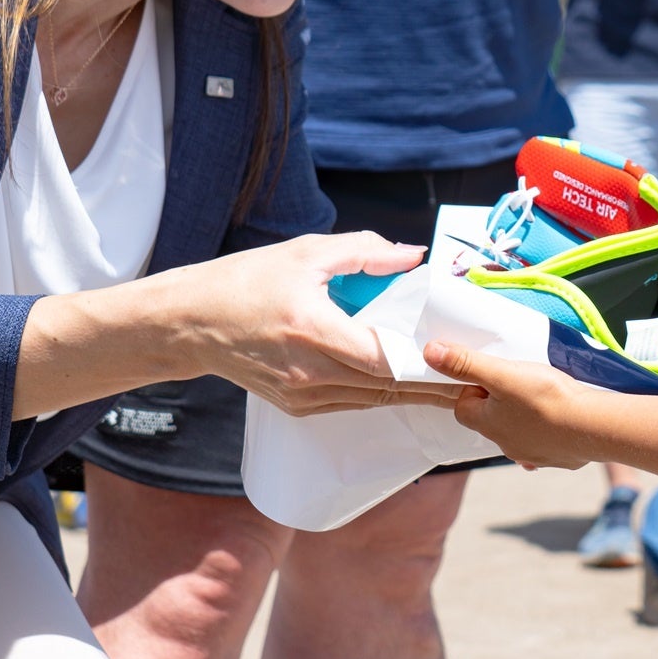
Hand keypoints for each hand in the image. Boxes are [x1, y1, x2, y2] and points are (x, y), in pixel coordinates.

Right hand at [178, 233, 466, 416]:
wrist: (190, 322)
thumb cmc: (244, 281)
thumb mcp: (305, 253)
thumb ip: (364, 251)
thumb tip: (413, 255)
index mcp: (312, 330)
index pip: (383, 358)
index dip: (423, 361)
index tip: (456, 356)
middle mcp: (308, 371)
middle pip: (385, 387)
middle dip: (428, 384)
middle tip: (467, 377)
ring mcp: (301, 395)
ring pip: (371, 400)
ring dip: (408, 393)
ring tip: (446, 386)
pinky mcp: (295, 406)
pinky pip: (349, 403)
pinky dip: (376, 393)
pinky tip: (400, 384)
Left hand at [422, 341, 598, 470]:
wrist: (593, 428)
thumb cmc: (546, 399)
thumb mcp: (502, 374)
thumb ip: (466, 364)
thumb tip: (430, 353)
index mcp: (487, 423)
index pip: (463, 405)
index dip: (473, 387)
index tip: (493, 374)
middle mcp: (504, 444)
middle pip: (490, 419)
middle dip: (499, 401)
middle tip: (519, 381)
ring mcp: (530, 454)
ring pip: (517, 432)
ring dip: (522, 417)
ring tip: (541, 398)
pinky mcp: (556, 457)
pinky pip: (544, 443)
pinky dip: (547, 432)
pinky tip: (558, 421)